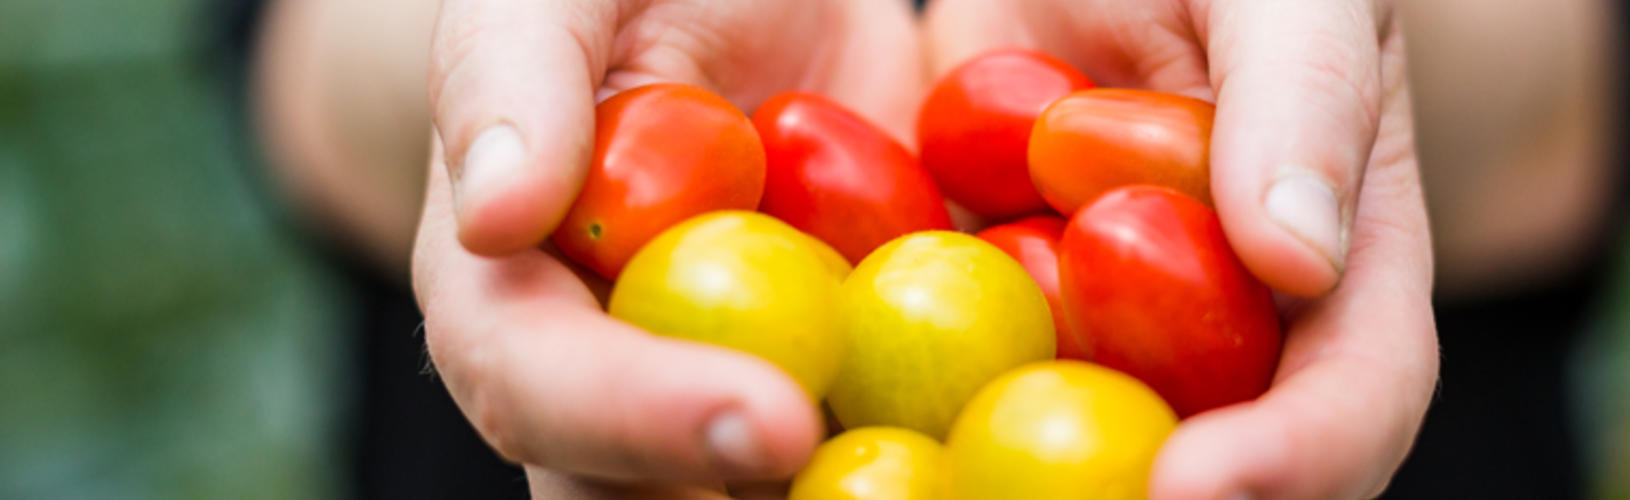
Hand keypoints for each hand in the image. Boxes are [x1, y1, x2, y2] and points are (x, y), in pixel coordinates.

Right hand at [415, 0, 920, 495]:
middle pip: (648, 498)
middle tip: (891, 495)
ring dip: (871, 499)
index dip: (639, 419)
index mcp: (517, 293)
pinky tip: (1087, 462)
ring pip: (790, 490)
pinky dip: (964, 458)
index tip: (768, 420)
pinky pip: (905, 443)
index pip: (537, 386)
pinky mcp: (858, 386)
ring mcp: (743, 391)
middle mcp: (622, 381)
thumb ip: (513, 74)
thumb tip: (494, 211)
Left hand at [926, 0, 1436, 496]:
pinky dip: (919, 420)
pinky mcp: (1004, 318)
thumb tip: (1298, 256)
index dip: (1298, 455)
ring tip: (937, 498)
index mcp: (1345, 263)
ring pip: (1090, 451)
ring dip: (1029, 488)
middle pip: (1225, 466)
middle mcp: (1236, 331)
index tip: (1192, 484)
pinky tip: (842, 433)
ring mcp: (1115, 338)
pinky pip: (963, 387)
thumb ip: (1302, 93)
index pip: (1360, 390)